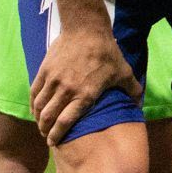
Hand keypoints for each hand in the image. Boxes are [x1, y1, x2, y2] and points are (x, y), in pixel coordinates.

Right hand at [30, 10, 136, 144]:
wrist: (86, 29)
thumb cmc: (107, 53)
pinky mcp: (44, 70)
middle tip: (46, 135)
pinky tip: (35, 109)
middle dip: (45, 130)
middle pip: (48, 117)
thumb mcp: (124, 72)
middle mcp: (66, 90)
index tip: (54, 142)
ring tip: (40, 124)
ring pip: (39, 106)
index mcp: (85, 95)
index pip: (65, 122)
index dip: (57, 134)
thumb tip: (139, 104)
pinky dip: (32, 103)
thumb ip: (132, 90)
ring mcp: (53, 80)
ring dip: (38, 118)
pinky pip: (34, 92)